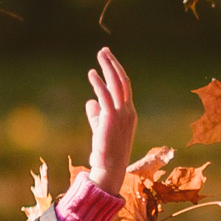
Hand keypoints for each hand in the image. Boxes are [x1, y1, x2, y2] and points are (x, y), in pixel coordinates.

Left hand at [84, 47, 135, 192]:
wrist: (109, 169)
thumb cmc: (105, 153)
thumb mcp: (100, 130)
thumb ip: (96, 115)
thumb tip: (90, 101)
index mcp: (129, 114)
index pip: (124, 88)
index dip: (116, 73)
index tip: (107, 61)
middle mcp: (128, 111)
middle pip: (123, 81)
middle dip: (113, 64)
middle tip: (104, 51)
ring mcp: (122, 115)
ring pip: (117, 84)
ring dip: (108, 67)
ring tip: (101, 54)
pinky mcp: (111, 118)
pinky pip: (105, 95)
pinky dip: (99, 83)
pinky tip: (92, 74)